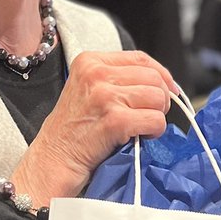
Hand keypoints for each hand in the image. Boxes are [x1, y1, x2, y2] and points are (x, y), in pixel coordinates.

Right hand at [11, 50, 176, 205]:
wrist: (52, 160)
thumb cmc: (72, 131)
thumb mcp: (87, 90)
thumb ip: (116, 79)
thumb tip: (162, 83)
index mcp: (89, 61)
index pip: (140, 58)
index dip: (161, 75)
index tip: (167, 90)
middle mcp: (96, 73)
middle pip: (153, 78)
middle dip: (160, 99)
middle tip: (148, 116)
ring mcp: (105, 96)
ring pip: (158, 98)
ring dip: (156, 116)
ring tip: (141, 128)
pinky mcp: (114, 120)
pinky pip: (155, 120)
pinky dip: (154, 132)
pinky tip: (139, 138)